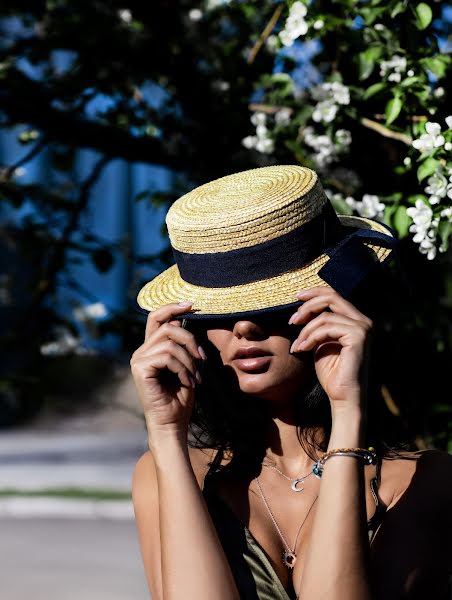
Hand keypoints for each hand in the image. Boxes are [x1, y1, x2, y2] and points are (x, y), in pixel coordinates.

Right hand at [130, 302, 205, 445]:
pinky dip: (183, 369)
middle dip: (190, 339)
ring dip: (189, 359)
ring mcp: (138, 360)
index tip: (190, 304)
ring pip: (170, 343)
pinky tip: (187, 382)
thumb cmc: (181, 396)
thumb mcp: (186, 364)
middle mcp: (141, 351)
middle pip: (167, 327)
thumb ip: (182, 343)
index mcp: (151, 348)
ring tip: (195, 376)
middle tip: (202, 358)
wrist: (173, 422)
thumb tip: (183, 321)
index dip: (171, 307)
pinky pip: (167, 357)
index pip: (156, 318)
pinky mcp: (140, 369)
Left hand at [288, 287, 372, 410]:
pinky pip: (326, 328)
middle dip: (307, 306)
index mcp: (356, 320)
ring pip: (324, 316)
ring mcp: (363, 328)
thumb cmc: (331, 372)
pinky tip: (303, 348)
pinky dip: (310, 337)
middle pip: (331, 297)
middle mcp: (363, 321)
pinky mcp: (359, 336)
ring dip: (305, 331)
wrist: (343, 396)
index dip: (314, 293)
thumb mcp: (321, 342)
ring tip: (297, 346)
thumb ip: (318, 324)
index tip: (296, 297)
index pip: (335, 296)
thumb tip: (303, 307)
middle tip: (291, 320)